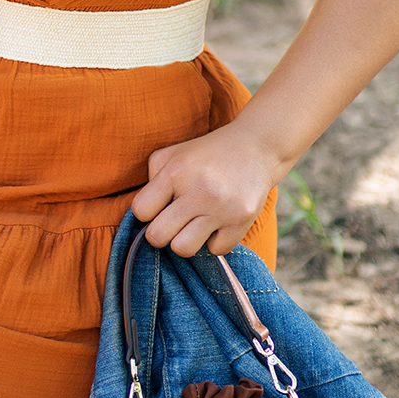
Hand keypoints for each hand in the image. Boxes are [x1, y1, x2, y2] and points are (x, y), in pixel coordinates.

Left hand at [132, 125, 279, 258]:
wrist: (257, 147)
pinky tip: (218, 223)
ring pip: (183, 249)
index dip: (146, 212)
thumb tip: (142, 214)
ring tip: (193, 225)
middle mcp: (198, 191)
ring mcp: (221, 208)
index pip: (141, 211)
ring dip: (185, 240)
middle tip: (173, 221)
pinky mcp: (242, 221)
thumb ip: (151, 179)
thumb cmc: (207, 153)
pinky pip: (215, 250)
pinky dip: (214, 241)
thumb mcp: (173, 154)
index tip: (158, 207)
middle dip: (161, 232)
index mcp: (176, 172)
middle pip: (157, 237)